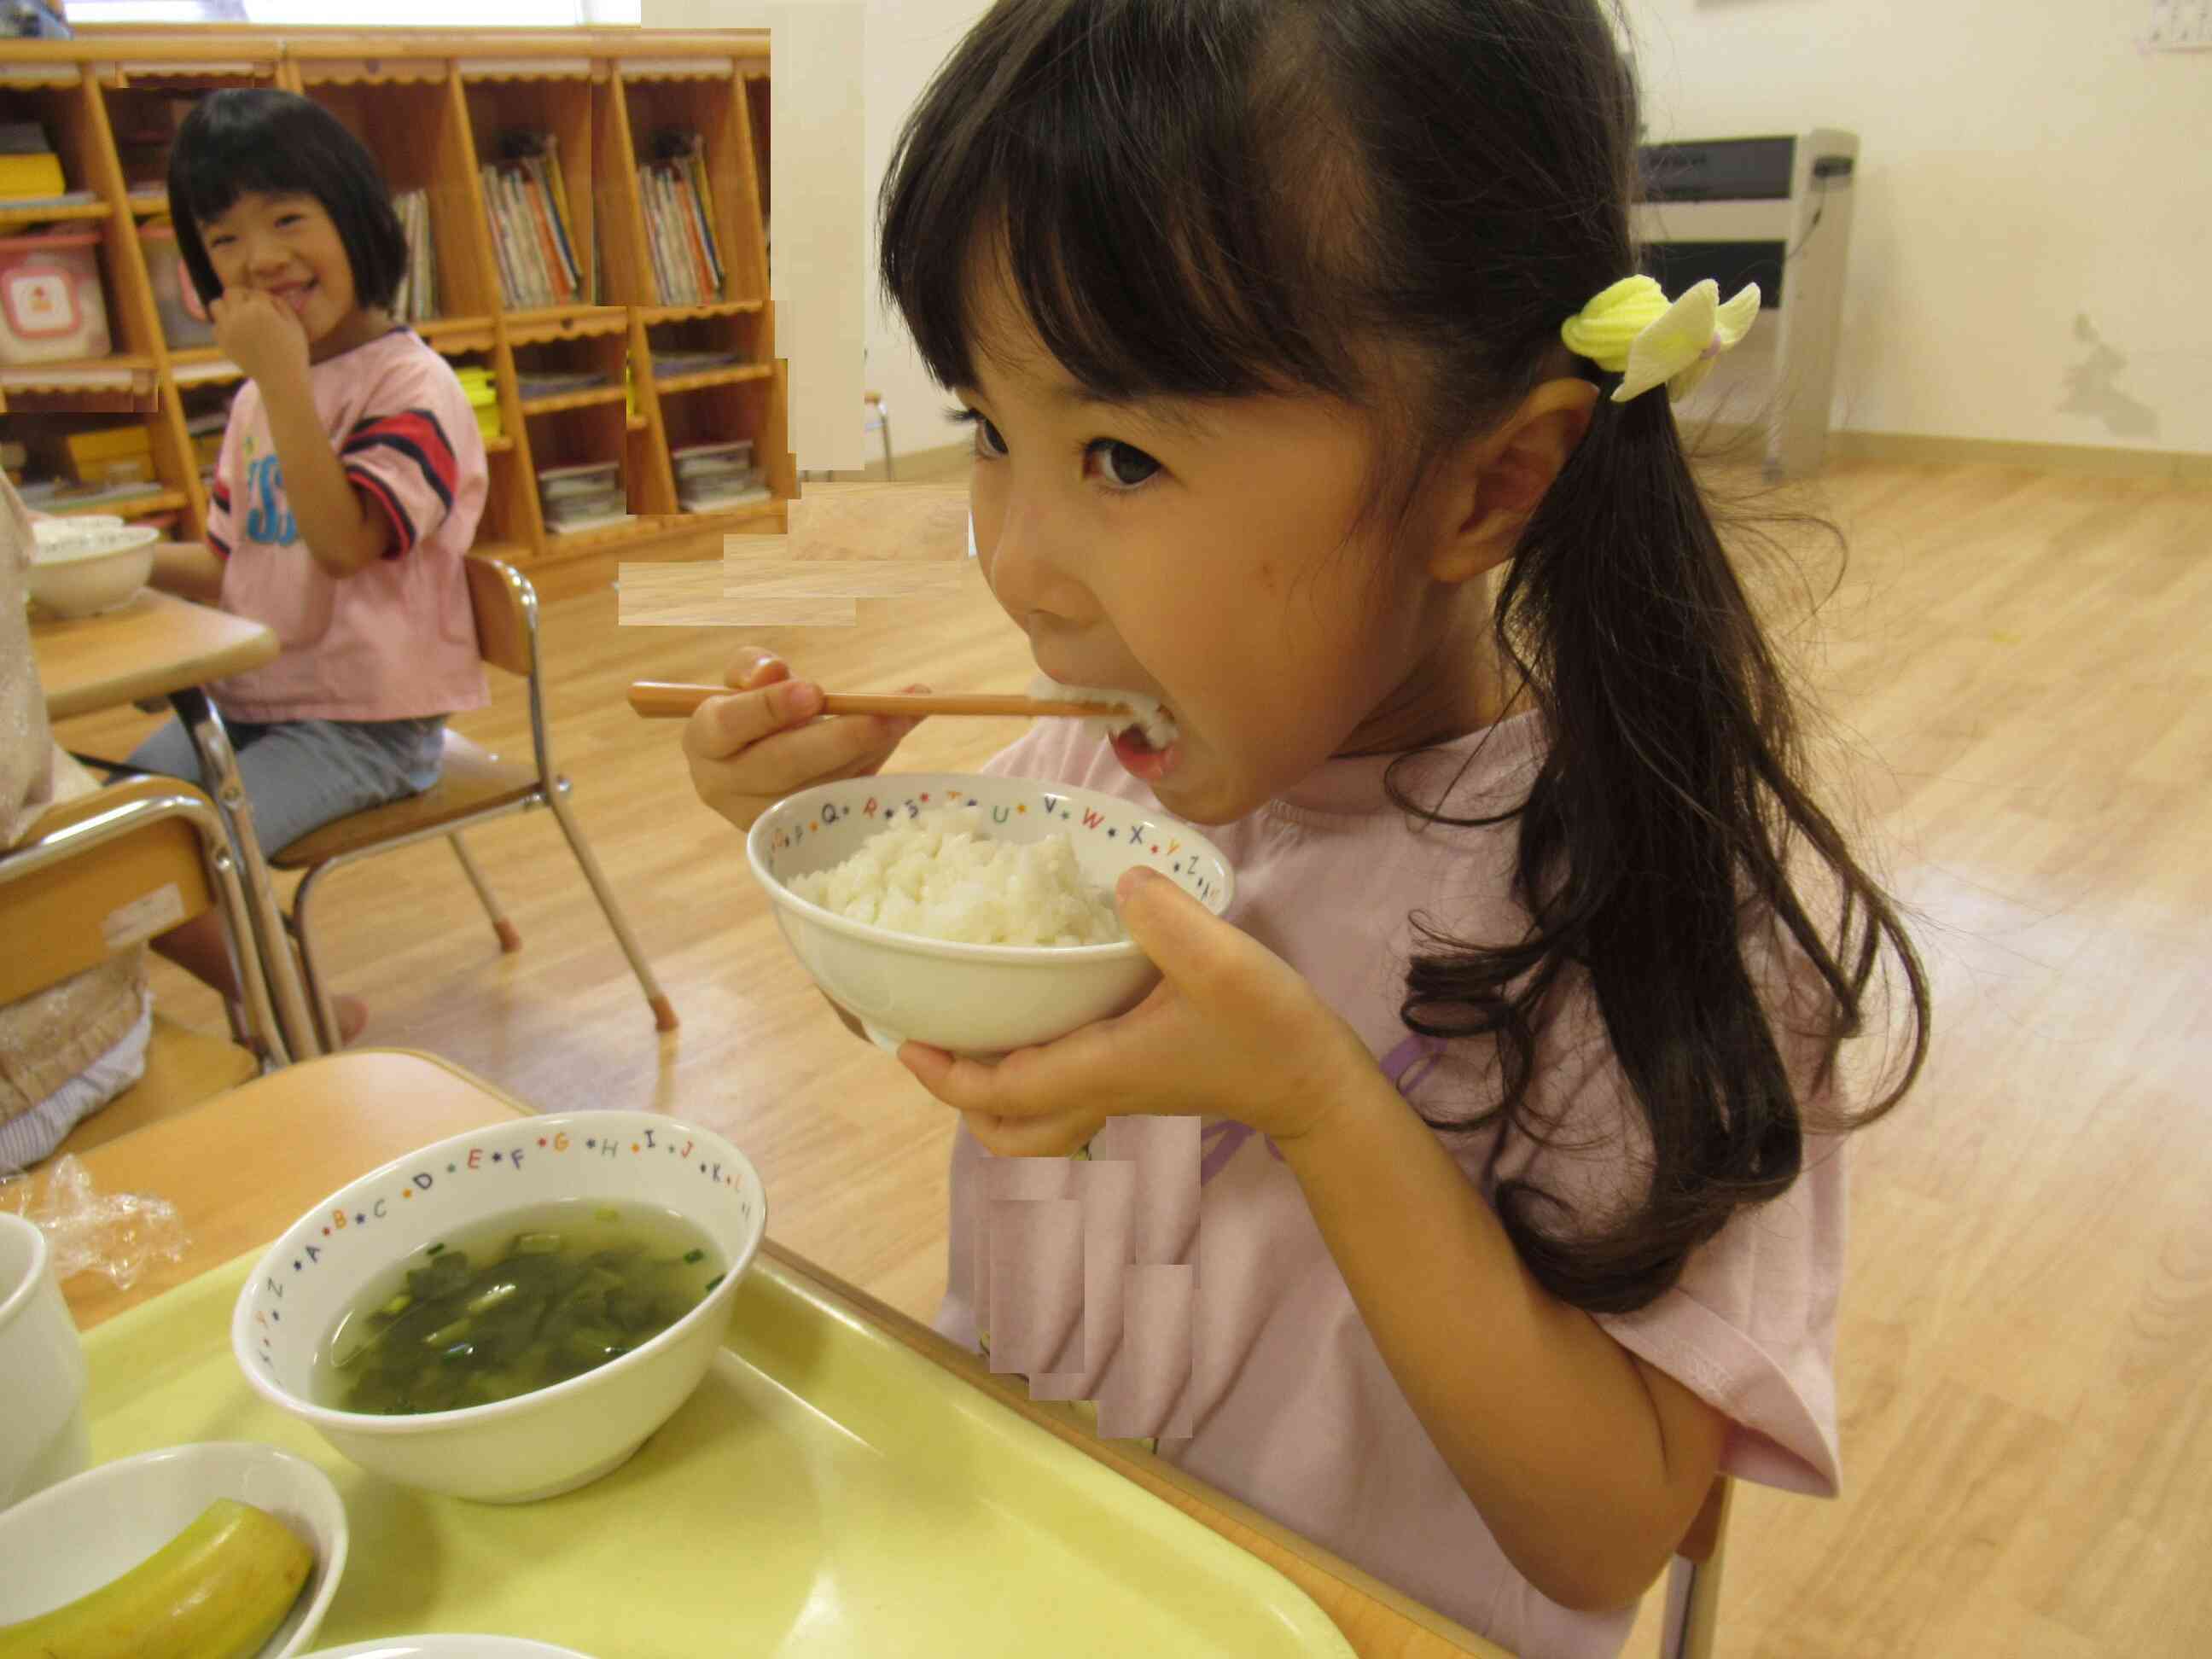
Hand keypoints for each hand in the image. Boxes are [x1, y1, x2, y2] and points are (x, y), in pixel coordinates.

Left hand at [210, 288, 308, 388]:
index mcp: (260, 308)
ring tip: (239, 319)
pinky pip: (216, 326)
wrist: (281, 380)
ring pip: (216, 305)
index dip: (264, 300)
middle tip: (251, 310)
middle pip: (231, 292)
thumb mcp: (295, 324)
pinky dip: (224, 327)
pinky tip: (238, 335)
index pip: (255, 292)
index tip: (271, 311)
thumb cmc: (293, 352)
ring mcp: (228, 328)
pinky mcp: (222, 342)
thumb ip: (280, 304)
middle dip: (241, 298)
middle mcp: (240, 314)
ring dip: (226, 308)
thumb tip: (266, 297)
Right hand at [682, 647, 926, 832]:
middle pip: (781, 765)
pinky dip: (879, 758)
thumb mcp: (747, 680)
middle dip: (837, 739)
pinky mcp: (803, 831)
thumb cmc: (754, 712)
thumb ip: (754, 668)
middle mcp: (726, 787)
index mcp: (704, 741)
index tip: (813, 692)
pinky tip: (906, 726)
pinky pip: (845, 795)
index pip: (727, 725)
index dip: (769, 708)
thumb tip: (773, 673)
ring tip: (908, 713)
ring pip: (821, 783)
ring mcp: (766, 816)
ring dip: (870, 748)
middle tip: (882, 715)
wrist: (765, 758)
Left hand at [899, 866, 1375, 1156]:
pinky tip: (1036, 1016)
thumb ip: (1166, 919)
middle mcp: (1100, 1089)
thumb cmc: (1268, 1027)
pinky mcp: (1137, 1077)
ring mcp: (1118, 1090)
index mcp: (1102, 1068)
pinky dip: (1029, 1072)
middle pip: (1008, 1129)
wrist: (1316, 1081)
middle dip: (959, 1099)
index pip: (1005, 1092)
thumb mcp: (1222, 961)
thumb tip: (1121, 880)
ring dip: (991, 1092)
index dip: (948, 1077)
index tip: (906, 1044)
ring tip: (970, 1035)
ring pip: (1034, 1118)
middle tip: (930, 1046)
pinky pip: (1061, 1092)